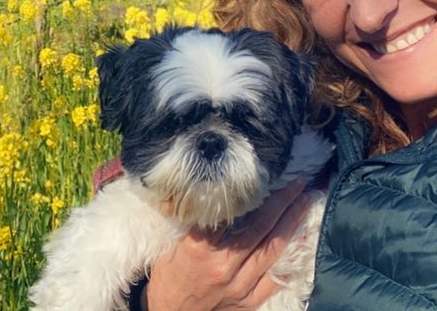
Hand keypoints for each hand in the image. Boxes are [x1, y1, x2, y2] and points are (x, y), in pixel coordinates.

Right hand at [144, 179, 310, 310]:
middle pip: (259, 228)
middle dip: (281, 202)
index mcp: (200, 247)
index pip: (230, 212)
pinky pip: (275, 279)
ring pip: (272, 250)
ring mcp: (239, 285)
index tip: (265, 173)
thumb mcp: (173, 241)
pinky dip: (291, 260)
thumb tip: (213, 189)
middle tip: (297, 183)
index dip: (250, 191)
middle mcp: (223, 265)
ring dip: (291, 224)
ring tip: (304, 202)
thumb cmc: (168, 275)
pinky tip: (303, 242)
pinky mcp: (248, 301)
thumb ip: (195, 219)